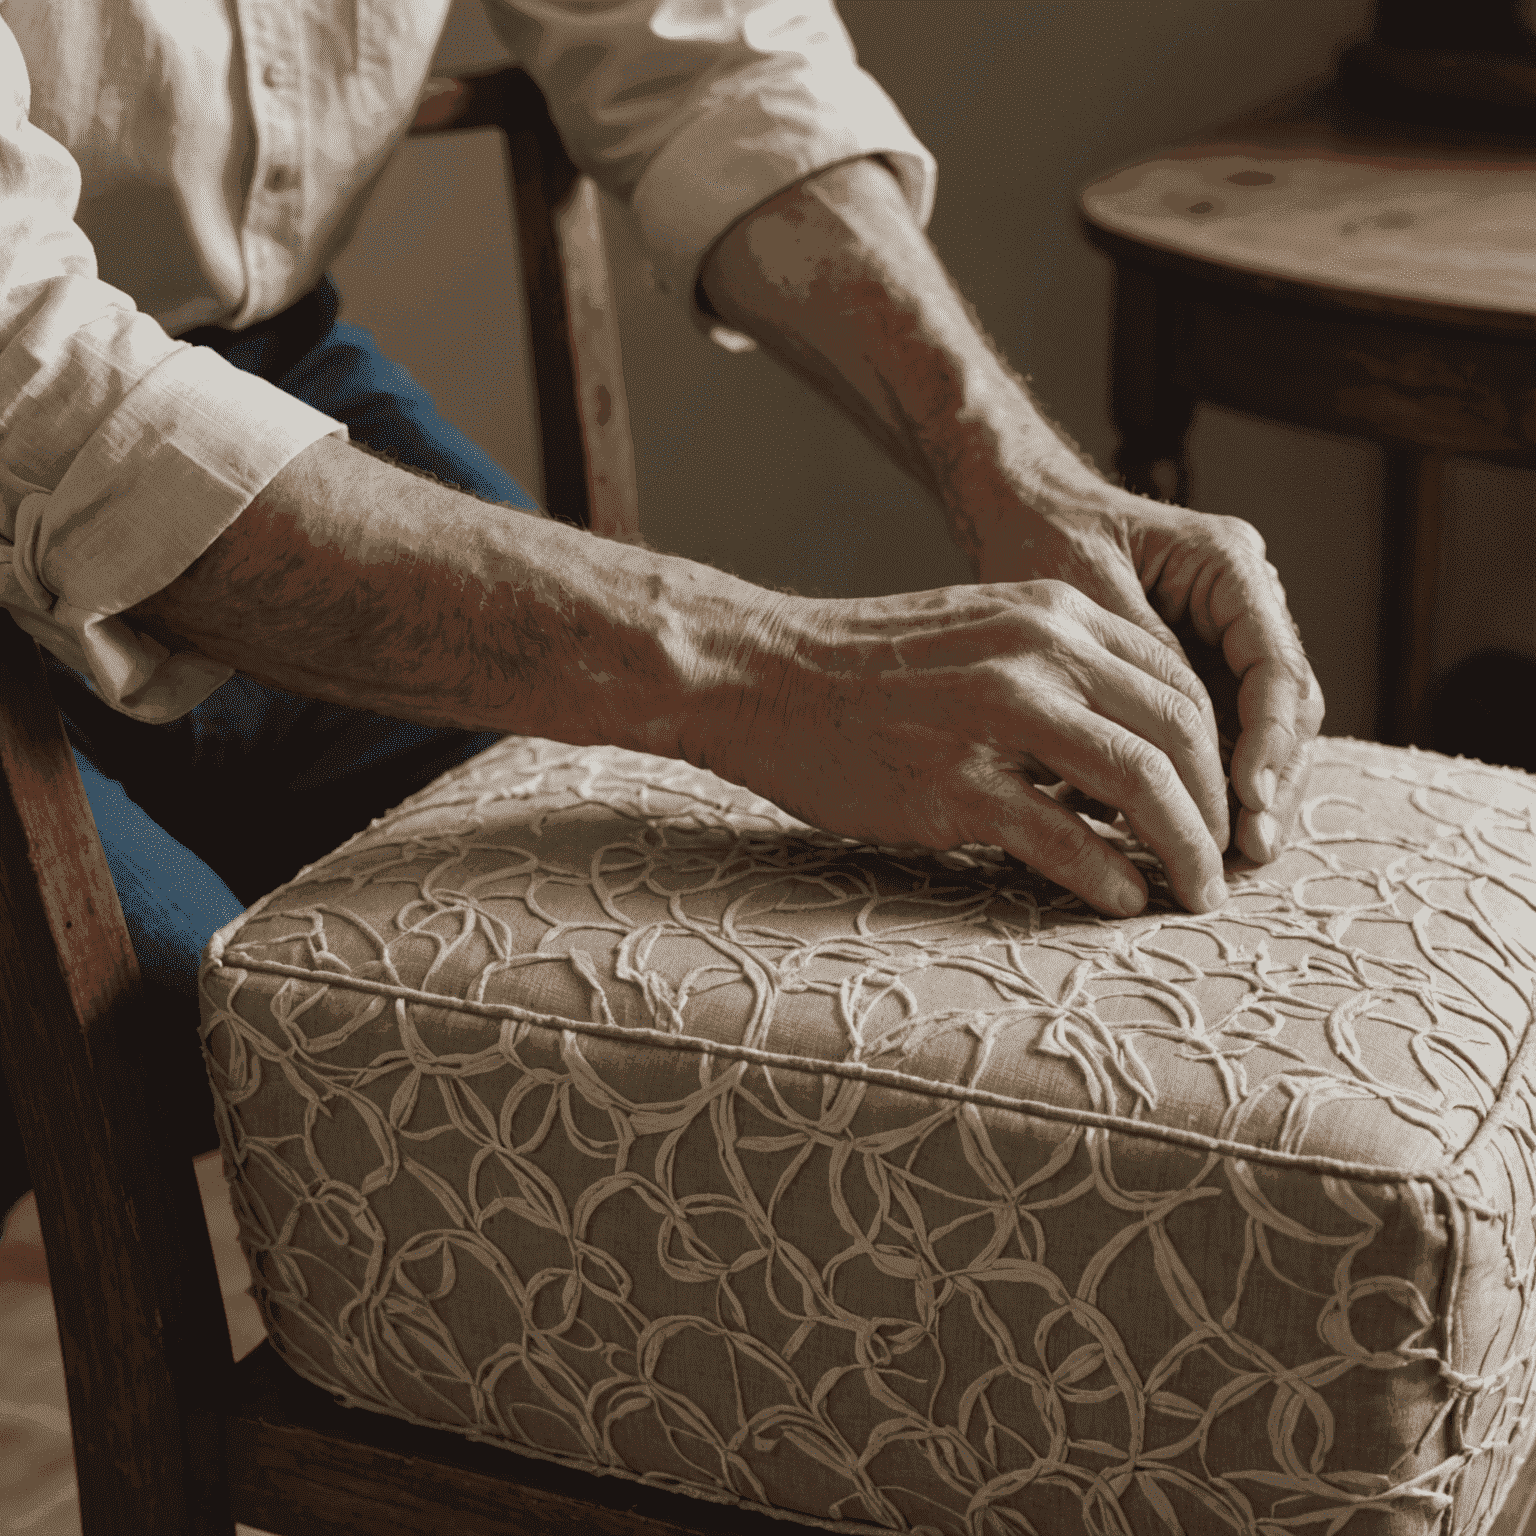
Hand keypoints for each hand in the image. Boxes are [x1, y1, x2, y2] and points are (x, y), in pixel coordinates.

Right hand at [715, 579, 1230, 917]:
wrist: (760, 675)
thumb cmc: (864, 670)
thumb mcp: (978, 638)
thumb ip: (1057, 677)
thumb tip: (1124, 756)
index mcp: (1052, 612)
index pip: (1177, 683)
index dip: (1215, 755)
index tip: (1216, 806)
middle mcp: (1039, 650)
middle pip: (1178, 731)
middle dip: (1214, 809)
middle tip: (1221, 866)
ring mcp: (997, 714)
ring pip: (1139, 782)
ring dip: (1183, 849)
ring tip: (1194, 894)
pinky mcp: (953, 781)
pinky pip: (1062, 836)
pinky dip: (1107, 877)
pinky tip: (1121, 900)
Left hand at [971, 482, 1323, 864]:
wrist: (1020, 513)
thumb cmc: (1044, 538)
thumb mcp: (1085, 598)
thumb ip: (1144, 665)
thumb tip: (1185, 748)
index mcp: (1229, 565)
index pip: (1276, 667)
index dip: (1269, 742)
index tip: (1250, 801)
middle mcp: (1244, 601)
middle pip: (1286, 709)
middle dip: (1269, 785)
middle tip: (1246, 852)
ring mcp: (1227, 636)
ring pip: (1259, 732)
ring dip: (1243, 798)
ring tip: (1222, 860)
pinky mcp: (1198, 669)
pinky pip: (1217, 734)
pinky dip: (1200, 783)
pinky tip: (1178, 833)